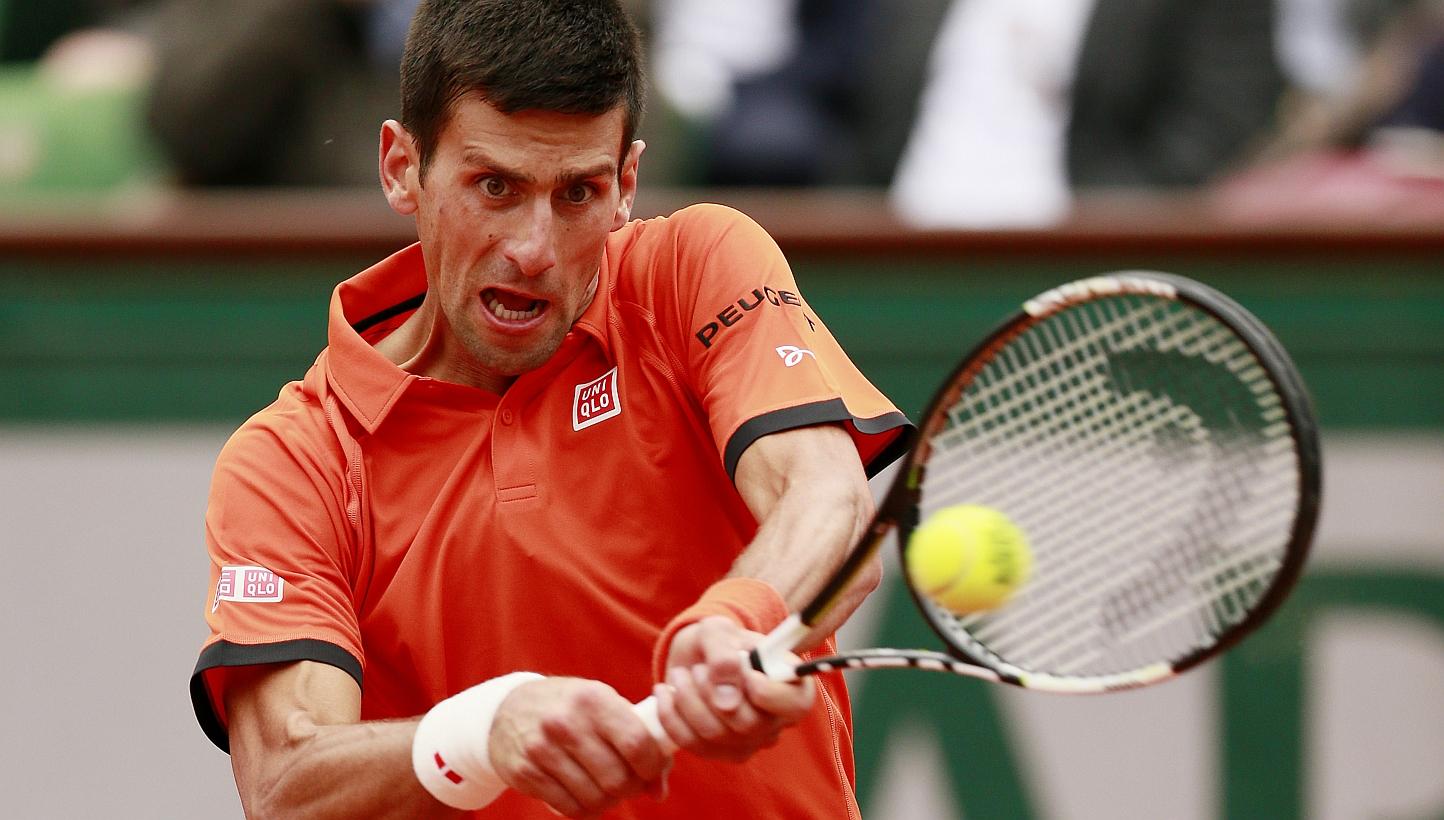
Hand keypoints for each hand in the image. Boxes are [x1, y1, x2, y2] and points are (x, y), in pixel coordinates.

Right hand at [488, 677, 670, 816]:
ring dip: (608, 802)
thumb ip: (637, 739)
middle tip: (628, 784)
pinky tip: (584, 795)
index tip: (651, 772)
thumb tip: (659, 790)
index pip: (637, 743)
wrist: (507, 709)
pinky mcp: (525, 773)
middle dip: (631, 788)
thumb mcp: (602, 705)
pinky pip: (570, 809)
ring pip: (595, 799)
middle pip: (617, 778)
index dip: (652, 767)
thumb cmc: (569, 707)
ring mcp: (542, 749)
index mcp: (592, 699)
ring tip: (605, 788)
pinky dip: (585, 810)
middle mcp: (566, 722)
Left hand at [651, 616, 814, 760]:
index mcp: (792, 685)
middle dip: (711, 691)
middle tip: (697, 669)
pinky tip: (665, 692)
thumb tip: (726, 702)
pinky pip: (692, 744)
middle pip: (749, 724)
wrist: (697, 655)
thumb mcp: (718, 631)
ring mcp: (750, 741)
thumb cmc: (718, 640)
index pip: (795, 705)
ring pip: (716, 734)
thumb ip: (724, 656)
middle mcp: (776, 720)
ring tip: (681, 674)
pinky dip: (671, 716)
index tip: (745, 673)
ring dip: (688, 700)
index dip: (768, 693)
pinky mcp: (721, 752)